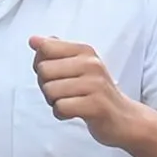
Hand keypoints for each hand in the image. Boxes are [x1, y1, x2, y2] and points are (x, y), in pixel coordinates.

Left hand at [29, 36, 144, 148]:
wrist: (123, 117)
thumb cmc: (93, 91)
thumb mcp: (77, 65)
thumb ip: (55, 51)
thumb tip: (33, 39)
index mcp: (85, 51)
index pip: (46, 48)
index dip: (41, 65)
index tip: (56, 74)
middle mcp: (91, 64)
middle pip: (44, 70)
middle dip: (46, 86)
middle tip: (65, 92)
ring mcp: (95, 84)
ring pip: (50, 90)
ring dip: (54, 102)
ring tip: (72, 102)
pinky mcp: (96, 105)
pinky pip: (60, 107)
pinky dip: (61, 114)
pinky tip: (74, 112)